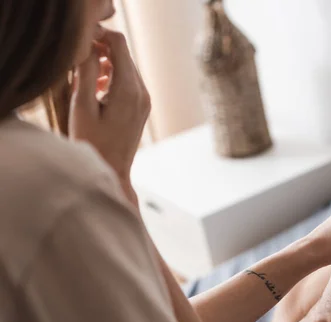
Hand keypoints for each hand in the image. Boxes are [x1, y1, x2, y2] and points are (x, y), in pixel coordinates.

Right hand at [69, 28, 149, 181]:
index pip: (119, 45)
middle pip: (124, 55)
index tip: (82, 45)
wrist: (112, 172)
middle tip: (80, 62)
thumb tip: (90, 47)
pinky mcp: (142, 107)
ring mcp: (145, 101)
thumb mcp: (82, 106)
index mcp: (129, 90)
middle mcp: (142, 93)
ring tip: (88, 80)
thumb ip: (87, 73)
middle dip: (102, 51)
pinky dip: (114, 78)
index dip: (99, 37)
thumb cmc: (93, 143)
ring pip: (127, 67)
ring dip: (107, 65)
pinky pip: (130, 82)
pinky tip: (99, 90)